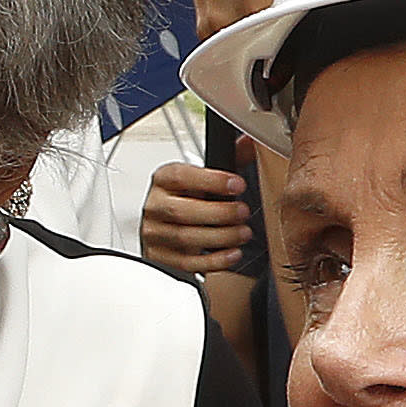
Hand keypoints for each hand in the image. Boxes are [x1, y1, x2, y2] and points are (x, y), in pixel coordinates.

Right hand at [138, 160, 256, 277]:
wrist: (165, 227)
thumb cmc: (186, 200)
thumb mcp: (202, 177)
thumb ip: (226, 160)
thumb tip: (250, 143)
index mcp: (163, 180)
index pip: (180, 176)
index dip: (211, 180)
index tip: (237, 184)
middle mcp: (154, 206)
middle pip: (181, 211)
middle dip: (219, 213)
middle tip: (243, 212)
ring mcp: (155, 233)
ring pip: (185, 237)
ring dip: (221, 237)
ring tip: (243, 233)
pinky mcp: (161, 258)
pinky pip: (187, 263)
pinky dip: (214, 261)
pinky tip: (232, 253)